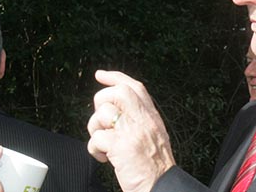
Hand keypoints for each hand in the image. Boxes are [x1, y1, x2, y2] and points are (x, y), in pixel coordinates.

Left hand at [87, 70, 175, 191]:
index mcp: (152, 118)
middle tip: (102, 120)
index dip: (115, 77)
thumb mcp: (154, 137)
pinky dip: (94, 149)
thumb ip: (139, 121)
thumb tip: (114, 111)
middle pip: (118, 92)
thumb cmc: (155, 168)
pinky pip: (96, 138)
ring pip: (103, 114)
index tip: (101, 75)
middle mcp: (144, 121)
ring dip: (95, 129)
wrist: (161, 187)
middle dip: (102, 101)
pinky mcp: (120, 146)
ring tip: (103, 144)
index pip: (134, 87)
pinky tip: (103, 158)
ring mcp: (132, 132)